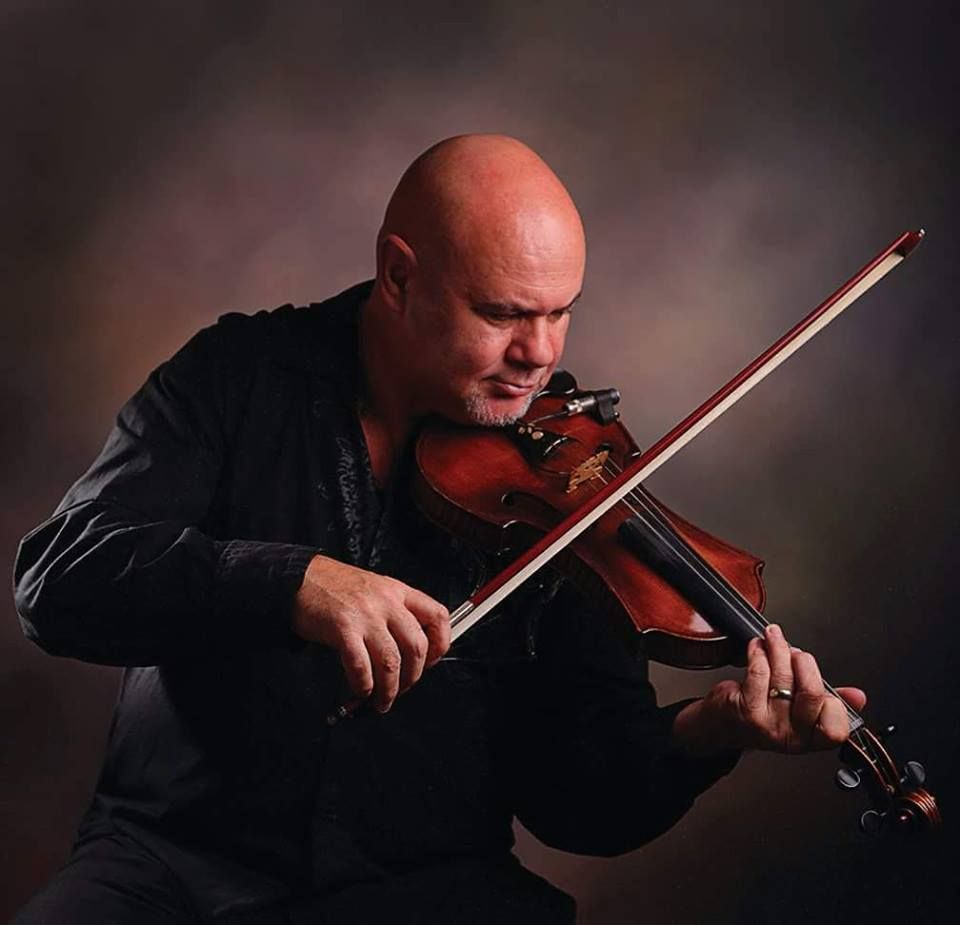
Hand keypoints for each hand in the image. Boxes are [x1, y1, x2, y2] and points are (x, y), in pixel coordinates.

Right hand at [292, 554, 449, 711]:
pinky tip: (361, 690)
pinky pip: (361, 666)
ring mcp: (365, 615)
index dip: (440, 644)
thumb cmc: (334, 587)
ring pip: (391, 662)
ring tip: (381, 700)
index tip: (430, 662)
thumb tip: (408, 651)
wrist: (299, 579)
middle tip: (402, 689)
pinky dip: (363, 685)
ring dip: (389, 689)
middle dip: (412, 677)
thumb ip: (395, 613)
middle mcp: (386, 602)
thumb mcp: (375, 589)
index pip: (437, 616)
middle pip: (416, 646)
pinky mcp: (343, 629)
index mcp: (398, 591)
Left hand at [672, 624, 866, 756]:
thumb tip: (858, 696)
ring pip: (783, 676)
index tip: (820, 680)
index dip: (832, 700)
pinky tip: (757, 646)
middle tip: (796, 653)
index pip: (836, 728)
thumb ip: (831, 703)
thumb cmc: (764, 713)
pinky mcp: (746, 709)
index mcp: (811, 739)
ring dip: (778, 648)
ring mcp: (768, 725)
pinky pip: (759, 672)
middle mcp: (791, 737)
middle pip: (811, 693)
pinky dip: (758, 652)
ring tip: (774, 637)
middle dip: (805, 663)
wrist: (723, 726)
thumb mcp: (801, 712)